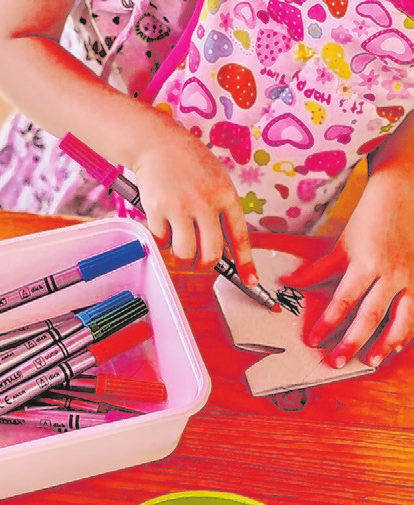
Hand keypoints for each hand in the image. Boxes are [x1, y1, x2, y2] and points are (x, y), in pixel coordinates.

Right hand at [133, 111, 257, 285]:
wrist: (157, 142)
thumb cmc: (189, 161)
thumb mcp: (217, 180)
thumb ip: (223, 210)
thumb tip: (225, 247)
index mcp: (226, 195)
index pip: (240, 237)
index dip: (245, 263)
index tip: (250, 280)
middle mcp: (205, 203)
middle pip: (210, 255)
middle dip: (205, 264)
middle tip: (199, 259)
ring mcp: (180, 207)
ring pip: (184, 254)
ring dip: (182, 255)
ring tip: (179, 239)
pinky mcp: (157, 209)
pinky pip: (161, 242)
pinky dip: (162, 239)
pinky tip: (163, 223)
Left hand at [281, 162, 413, 368]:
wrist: (403, 194)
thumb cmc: (370, 218)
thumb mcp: (342, 243)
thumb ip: (317, 268)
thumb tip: (289, 283)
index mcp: (366, 263)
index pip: (343, 301)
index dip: (327, 323)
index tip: (314, 340)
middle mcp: (390, 274)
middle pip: (370, 316)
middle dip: (353, 342)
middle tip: (336, 362)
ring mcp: (411, 278)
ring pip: (402, 319)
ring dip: (385, 343)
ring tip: (370, 360)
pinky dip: (409, 330)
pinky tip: (399, 344)